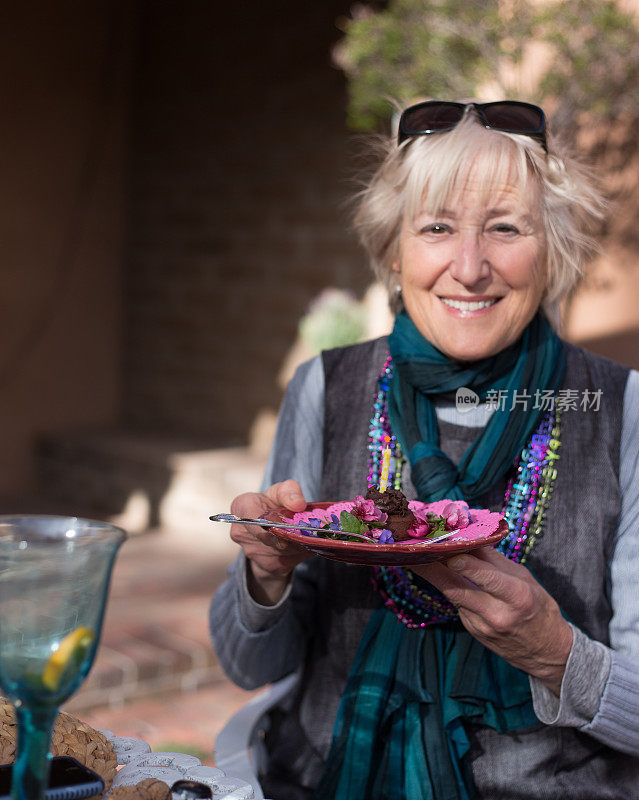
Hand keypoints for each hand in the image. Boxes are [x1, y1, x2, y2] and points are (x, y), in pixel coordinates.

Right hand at [230, 480, 312, 605]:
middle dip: (293, 534)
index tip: (291, 524)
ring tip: (307, 534)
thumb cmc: (274, 503)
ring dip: (299, 544)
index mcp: (241, 507)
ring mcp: (251, 552)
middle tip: (309, 528)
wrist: (269, 526)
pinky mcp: (265, 566)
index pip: (256, 519)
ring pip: (283, 551)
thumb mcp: (282, 491)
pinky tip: (302, 544)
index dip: (276, 524)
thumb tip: (298, 504)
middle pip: (272, 538)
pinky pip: (288, 561)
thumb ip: (290, 491)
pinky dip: (300, 553)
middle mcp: (241, 532)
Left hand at [412, 547, 572, 694]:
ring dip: (434, 574)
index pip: (488, 579)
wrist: (548, 654)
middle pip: (457, 590)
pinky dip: (449, 585)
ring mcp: (481, 626)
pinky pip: (458, 603)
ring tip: (417, 554)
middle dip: (432, 569)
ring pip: (452, 595)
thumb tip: (471, 537)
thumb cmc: (540, 609)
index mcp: (517, 598)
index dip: (466, 565)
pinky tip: (439, 570)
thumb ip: (495, 560)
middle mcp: (497, 615)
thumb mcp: (525, 579)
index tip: (448, 550)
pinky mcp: (472, 630)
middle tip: (413, 550)